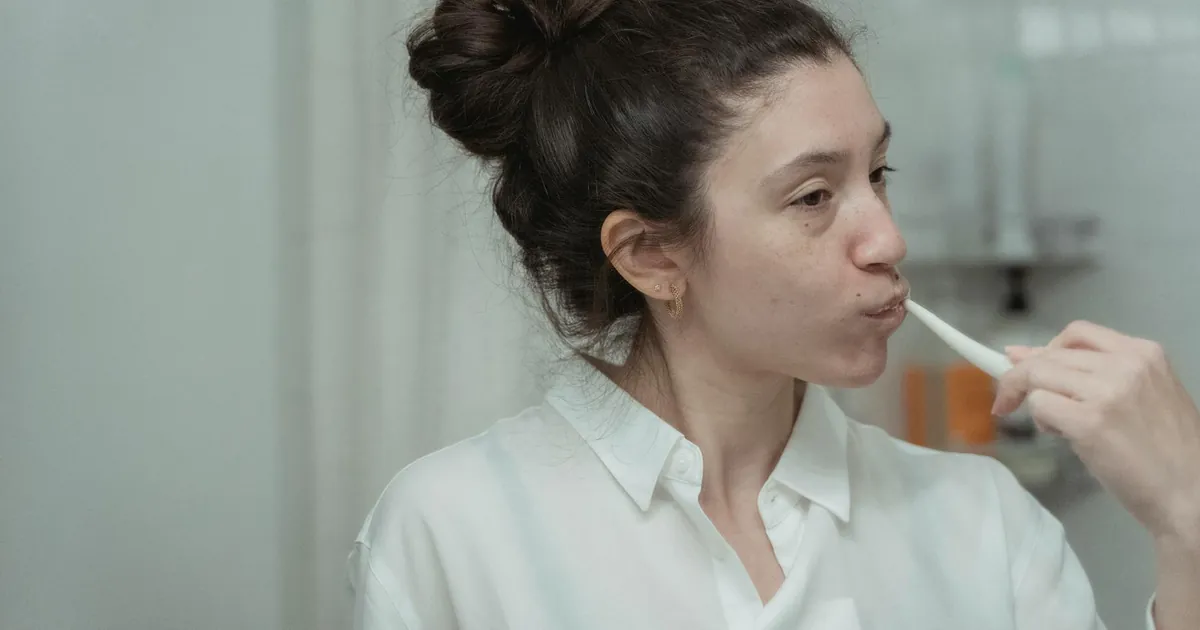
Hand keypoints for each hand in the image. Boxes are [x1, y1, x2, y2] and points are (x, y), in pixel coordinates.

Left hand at [992, 320, 1199, 546]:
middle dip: (1023, 376)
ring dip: (1032, 400)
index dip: (1044, 348)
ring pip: (1037, 376)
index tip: (1022, 362)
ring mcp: (1107, 392)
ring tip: (1055, 425)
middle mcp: (1126, 365)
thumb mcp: (1144, 396)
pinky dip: (1040, 420)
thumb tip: (1027, 356)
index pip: (1077, 333)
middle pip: (1051, 354)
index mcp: (1144, 352)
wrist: (1191, 493)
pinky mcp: (1089, 422)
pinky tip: (1060, 435)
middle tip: (1011, 399)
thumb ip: (1095, 373)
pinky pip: (1039, 405)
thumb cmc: (1166, 450)